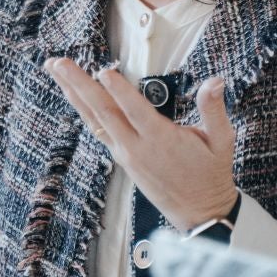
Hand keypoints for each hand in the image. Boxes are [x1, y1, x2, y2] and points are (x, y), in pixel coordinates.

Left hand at [45, 57, 238, 232]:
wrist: (200, 213)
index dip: (120, 91)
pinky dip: (83, 109)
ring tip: (54, 69)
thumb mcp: (221, 142)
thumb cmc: (211, 174)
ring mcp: (125, 153)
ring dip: (73, 93)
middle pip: (103, 112)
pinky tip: (73, 95)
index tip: (103, 70)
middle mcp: (137, 147)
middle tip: (58, 62)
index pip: (135, 112)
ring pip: (94, 119)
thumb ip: (214, 109)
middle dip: (79, 84)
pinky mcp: (121, 158)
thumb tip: (216, 81)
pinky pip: (98, 129)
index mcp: (162, 140)